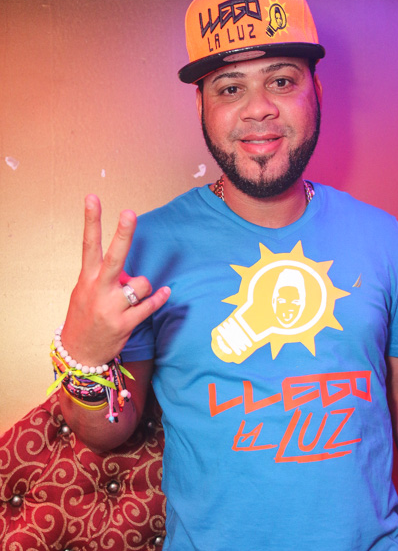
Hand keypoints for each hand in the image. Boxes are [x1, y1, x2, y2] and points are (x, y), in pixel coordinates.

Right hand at [61, 195, 169, 364]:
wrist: (79, 353)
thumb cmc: (84, 316)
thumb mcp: (85, 292)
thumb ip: (104, 277)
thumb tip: (129, 271)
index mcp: (86, 278)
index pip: (88, 244)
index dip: (91, 220)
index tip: (92, 198)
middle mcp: (98, 290)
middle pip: (113, 257)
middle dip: (122, 234)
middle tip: (129, 212)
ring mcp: (111, 308)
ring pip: (140, 284)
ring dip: (143, 287)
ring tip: (132, 297)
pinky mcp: (124, 324)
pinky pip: (149, 305)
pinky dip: (159, 298)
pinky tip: (165, 293)